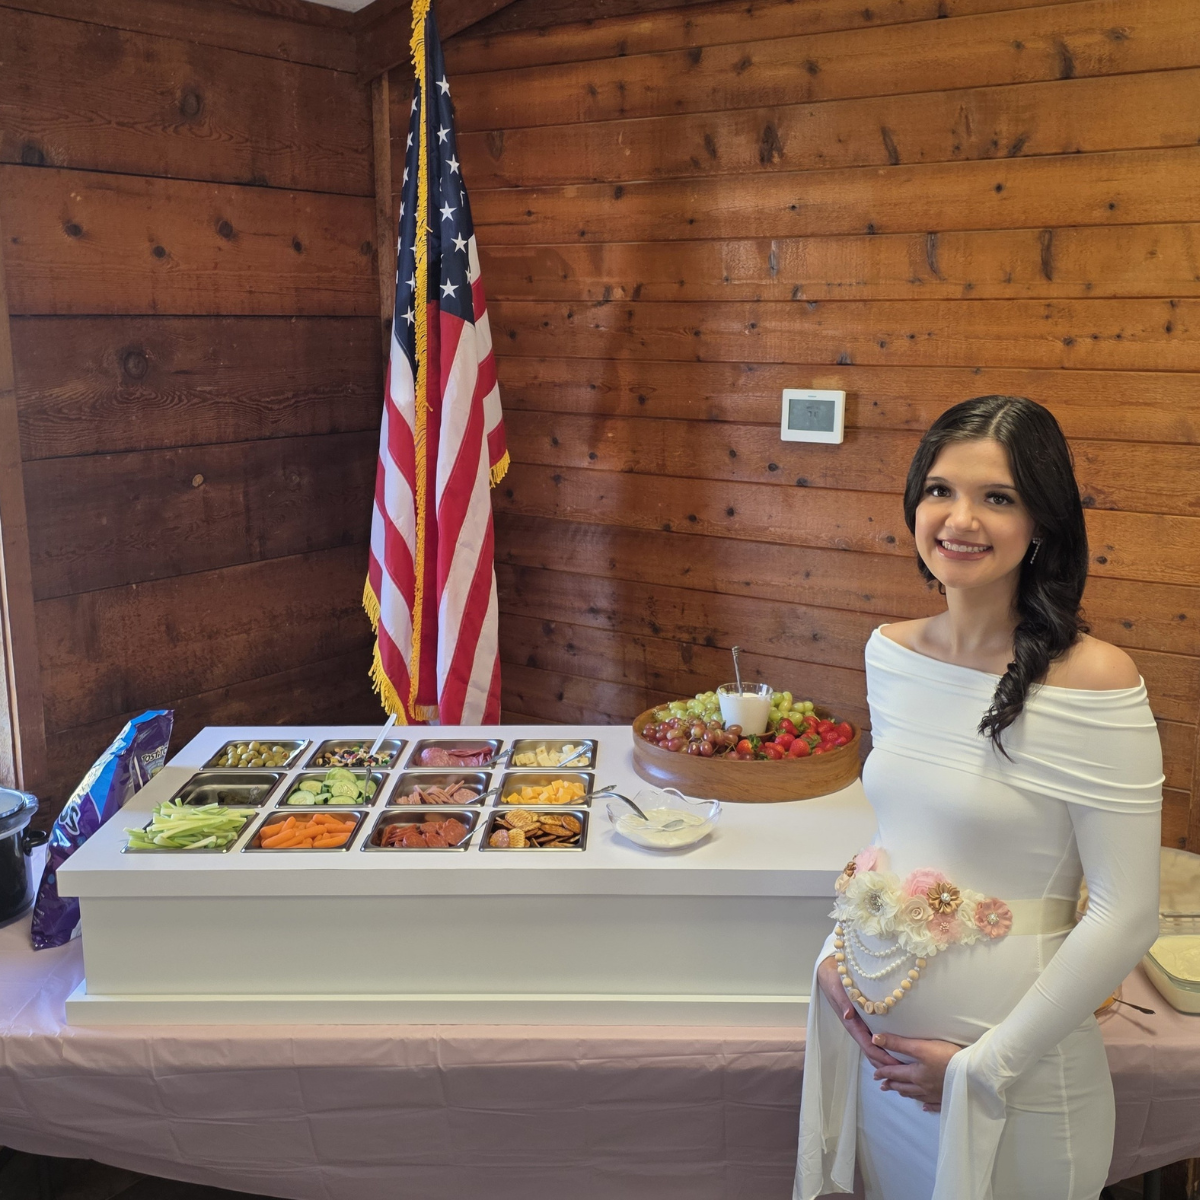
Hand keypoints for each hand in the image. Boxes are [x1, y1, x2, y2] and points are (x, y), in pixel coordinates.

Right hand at [815, 956, 902, 1070]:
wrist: (829, 974)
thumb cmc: (834, 980)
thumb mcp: (837, 988)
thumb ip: (842, 1001)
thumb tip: (848, 1015)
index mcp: (852, 1024)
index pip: (868, 1045)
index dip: (881, 1056)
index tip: (895, 1065)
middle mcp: (857, 1028)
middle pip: (872, 1052)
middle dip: (886, 1064)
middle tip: (905, 1072)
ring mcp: (861, 1026)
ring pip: (874, 1048)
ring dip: (885, 1059)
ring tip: (903, 1068)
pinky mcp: (865, 1021)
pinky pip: (875, 1039)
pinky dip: (884, 1049)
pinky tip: (896, 1051)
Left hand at [869, 1032, 960, 1109]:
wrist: (972, 1072)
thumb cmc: (946, 1056)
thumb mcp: (920, 1046)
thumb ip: (898, 1043)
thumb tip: (875, 1039)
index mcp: (915, 1075)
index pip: (895, 1073)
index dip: (884, 1073)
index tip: (875, 1074)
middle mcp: (923, 1087)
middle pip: (904, 1086)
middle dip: (892, 1085)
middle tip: (883, 1086)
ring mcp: (935, 1095)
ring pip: (916, 1095)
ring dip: (906, 1093)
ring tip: (899, 1093)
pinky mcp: (947, 1098)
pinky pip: (934, 1104)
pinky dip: (927, 1106)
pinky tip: (925, 1108)